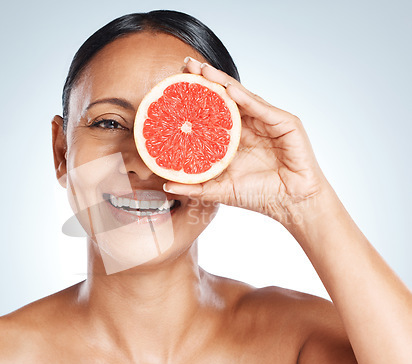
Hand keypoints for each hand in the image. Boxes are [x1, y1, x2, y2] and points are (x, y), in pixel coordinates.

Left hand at [164, 57, 329, 224]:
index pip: (212, 110)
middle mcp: (250, 124)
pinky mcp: (284, 122)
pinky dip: (245, 98)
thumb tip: (167, 185)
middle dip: (206, 79)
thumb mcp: (221, 189)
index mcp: (234, 137)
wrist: (291, 204)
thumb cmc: (259, 195)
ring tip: (203, 69)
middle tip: (185, 65)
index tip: (173, 84)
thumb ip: (196, 186)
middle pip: (225, 97)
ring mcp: (267, 121)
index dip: (195, 97)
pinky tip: (229, 89)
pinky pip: (261, 108)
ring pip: (242, 96)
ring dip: (222, 81)